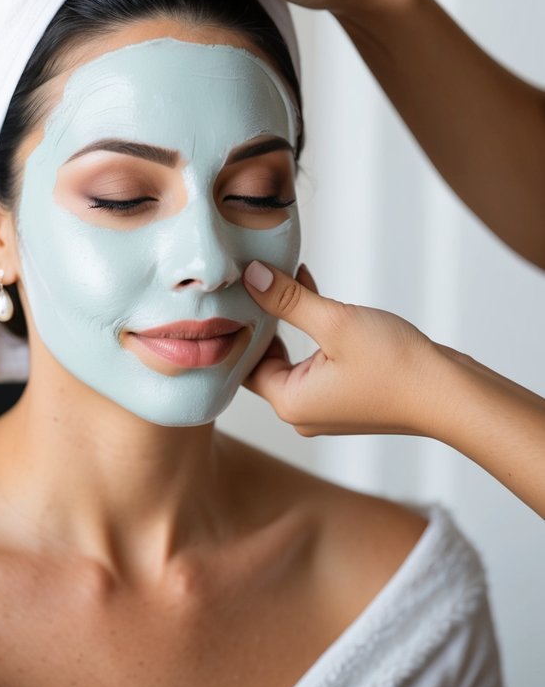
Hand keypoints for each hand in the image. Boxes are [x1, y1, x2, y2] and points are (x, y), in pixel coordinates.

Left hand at [241, 261, 440, 436]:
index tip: (235, 287)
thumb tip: (251, 277)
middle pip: (265, 359)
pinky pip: (316, 358)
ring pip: (292, 355)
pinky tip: (314, 292)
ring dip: (289, 316)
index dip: (238, 324)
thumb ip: (288, 300)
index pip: (243, 362)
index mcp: (289, 402)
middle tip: (256, 275)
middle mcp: (302, 411)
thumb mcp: (334, 322)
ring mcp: (327, 405)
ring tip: (285, 274)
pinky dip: (313, 329)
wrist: (451, 394)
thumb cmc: (395, 365)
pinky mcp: (348, 393)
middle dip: (263, 316)